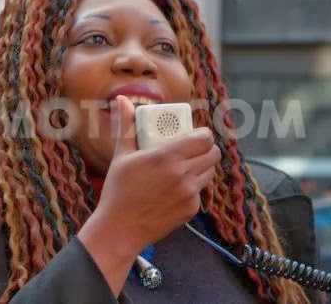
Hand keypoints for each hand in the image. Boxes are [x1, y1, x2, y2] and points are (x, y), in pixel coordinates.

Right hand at [95, 95, 220, 253]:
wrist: (119, 229)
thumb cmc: (117, 190)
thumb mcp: (121, 155)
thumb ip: (127, 125)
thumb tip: (122, 100)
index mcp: (167, 157)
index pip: (204, 138)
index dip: (203, 134)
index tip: (194, 134)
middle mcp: (183, 174)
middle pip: (212, 154)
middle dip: (206, 148)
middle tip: (193, 148)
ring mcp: (189, 194)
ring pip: (209, 172)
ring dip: (202, 166)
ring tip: (186, 166)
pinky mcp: (191, 210)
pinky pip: (200, 191)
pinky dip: (192, 187)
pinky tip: (176, 188)